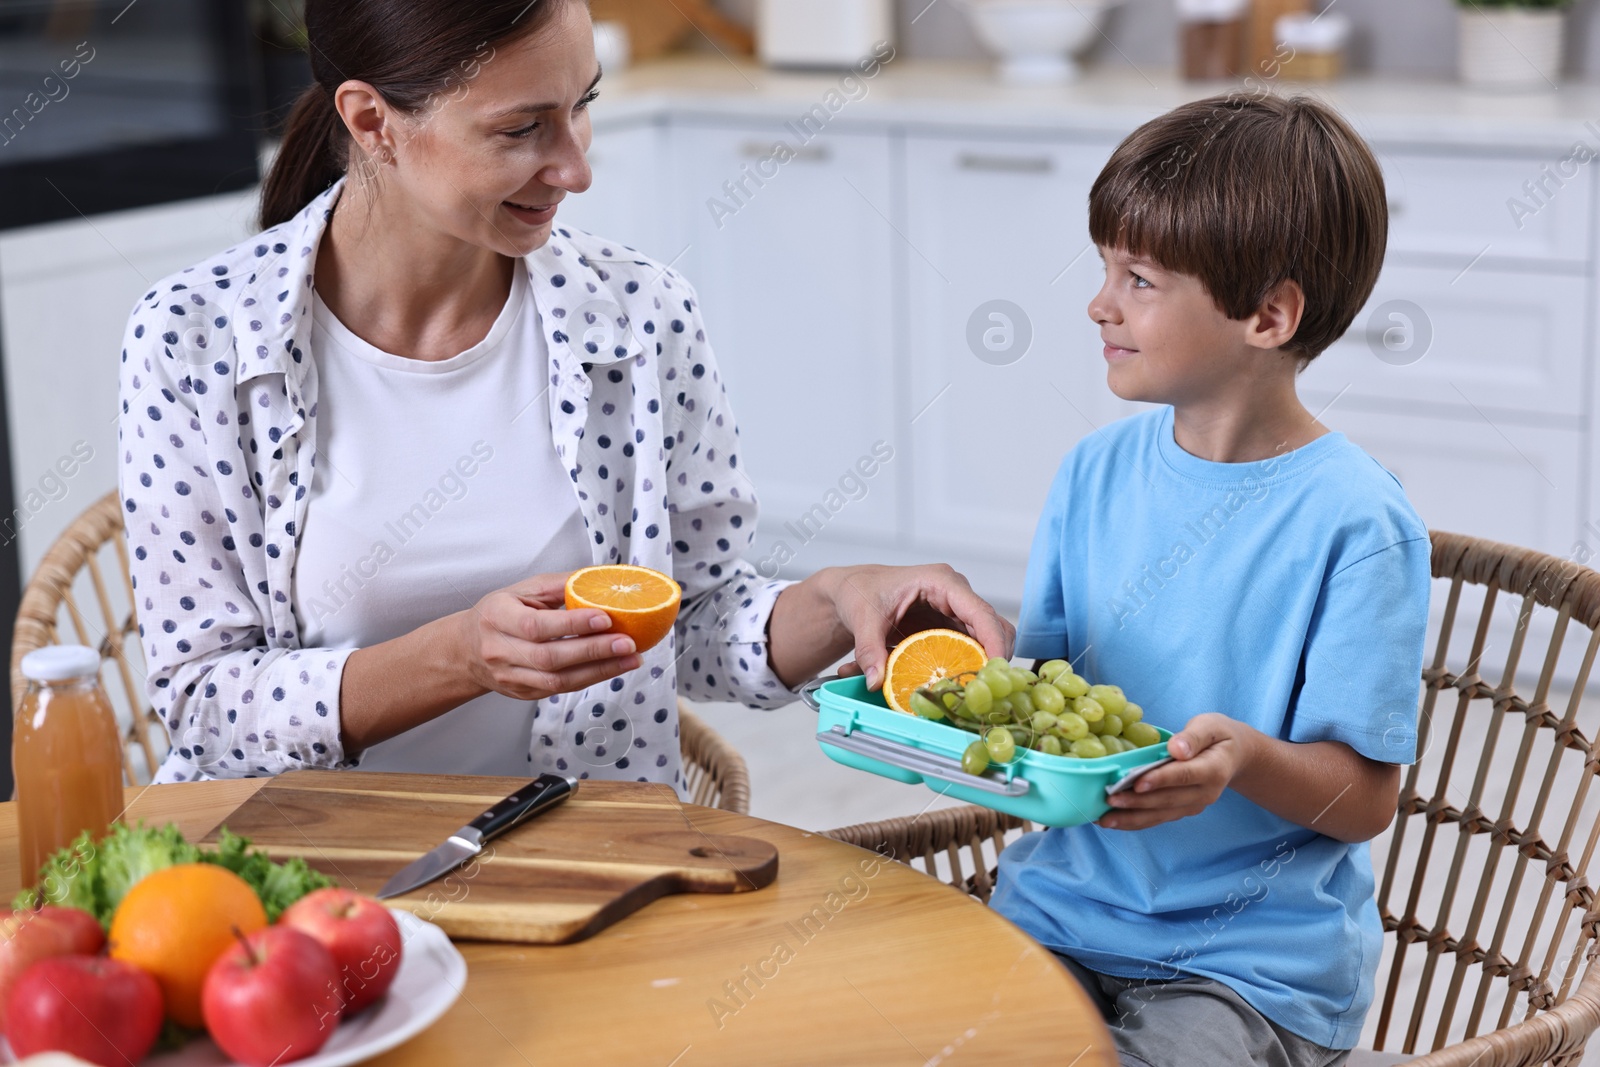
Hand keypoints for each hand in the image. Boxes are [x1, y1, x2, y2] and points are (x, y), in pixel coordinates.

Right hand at [455, 572, 641, 700]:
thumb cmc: (500, 613)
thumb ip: (560, 584)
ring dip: (599, 671)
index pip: (536, 626)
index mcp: (497, 617)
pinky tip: (613, 668)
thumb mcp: (523, 590)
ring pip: (557, 681)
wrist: (468, 650)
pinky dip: (590, 679)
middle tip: (628, 643)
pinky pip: (560, 690)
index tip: (604, 618)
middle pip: (550, 658)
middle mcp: (500, 650)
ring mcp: (511, 677)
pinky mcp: (524, 693)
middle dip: (593, 651)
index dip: (571, 625)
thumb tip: (602, 578)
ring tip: (631, 659)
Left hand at [826, 564, 1013, 689]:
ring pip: (989, 638)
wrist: (856, 591)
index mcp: (940, 582)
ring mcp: (957, 611)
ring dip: (985, 664)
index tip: (995, 668)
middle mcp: (956, 594)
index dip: (993, 640)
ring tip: (972, 690)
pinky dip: (971, 666)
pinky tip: (958, 684)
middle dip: (994, 657)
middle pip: (994, 626)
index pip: (979, 611)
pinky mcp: (952, 627)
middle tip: (982, 688)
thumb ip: (869, 650)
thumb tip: (877, 681)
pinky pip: (973, 647)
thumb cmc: (862, 592)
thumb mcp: (863, 619)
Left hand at [1098, 713, 1255, 830]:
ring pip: (1161, 815)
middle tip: (1110, 799)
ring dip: (1132, 818)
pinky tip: (1114, 821)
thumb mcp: (1211, 726)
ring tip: (1104, 818)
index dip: (1160, 780)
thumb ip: (1194, 736)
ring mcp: (1195, 805)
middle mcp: (1206, 793)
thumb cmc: (1218, 736)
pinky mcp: (1184, 810)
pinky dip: (1136, 821)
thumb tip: (1177, 749)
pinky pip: (1159, 818)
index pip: (1184, 776)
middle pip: (1168, 800)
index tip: (1137, 783)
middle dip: (1138, 802)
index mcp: (1213, 769)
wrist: (1235, 756)